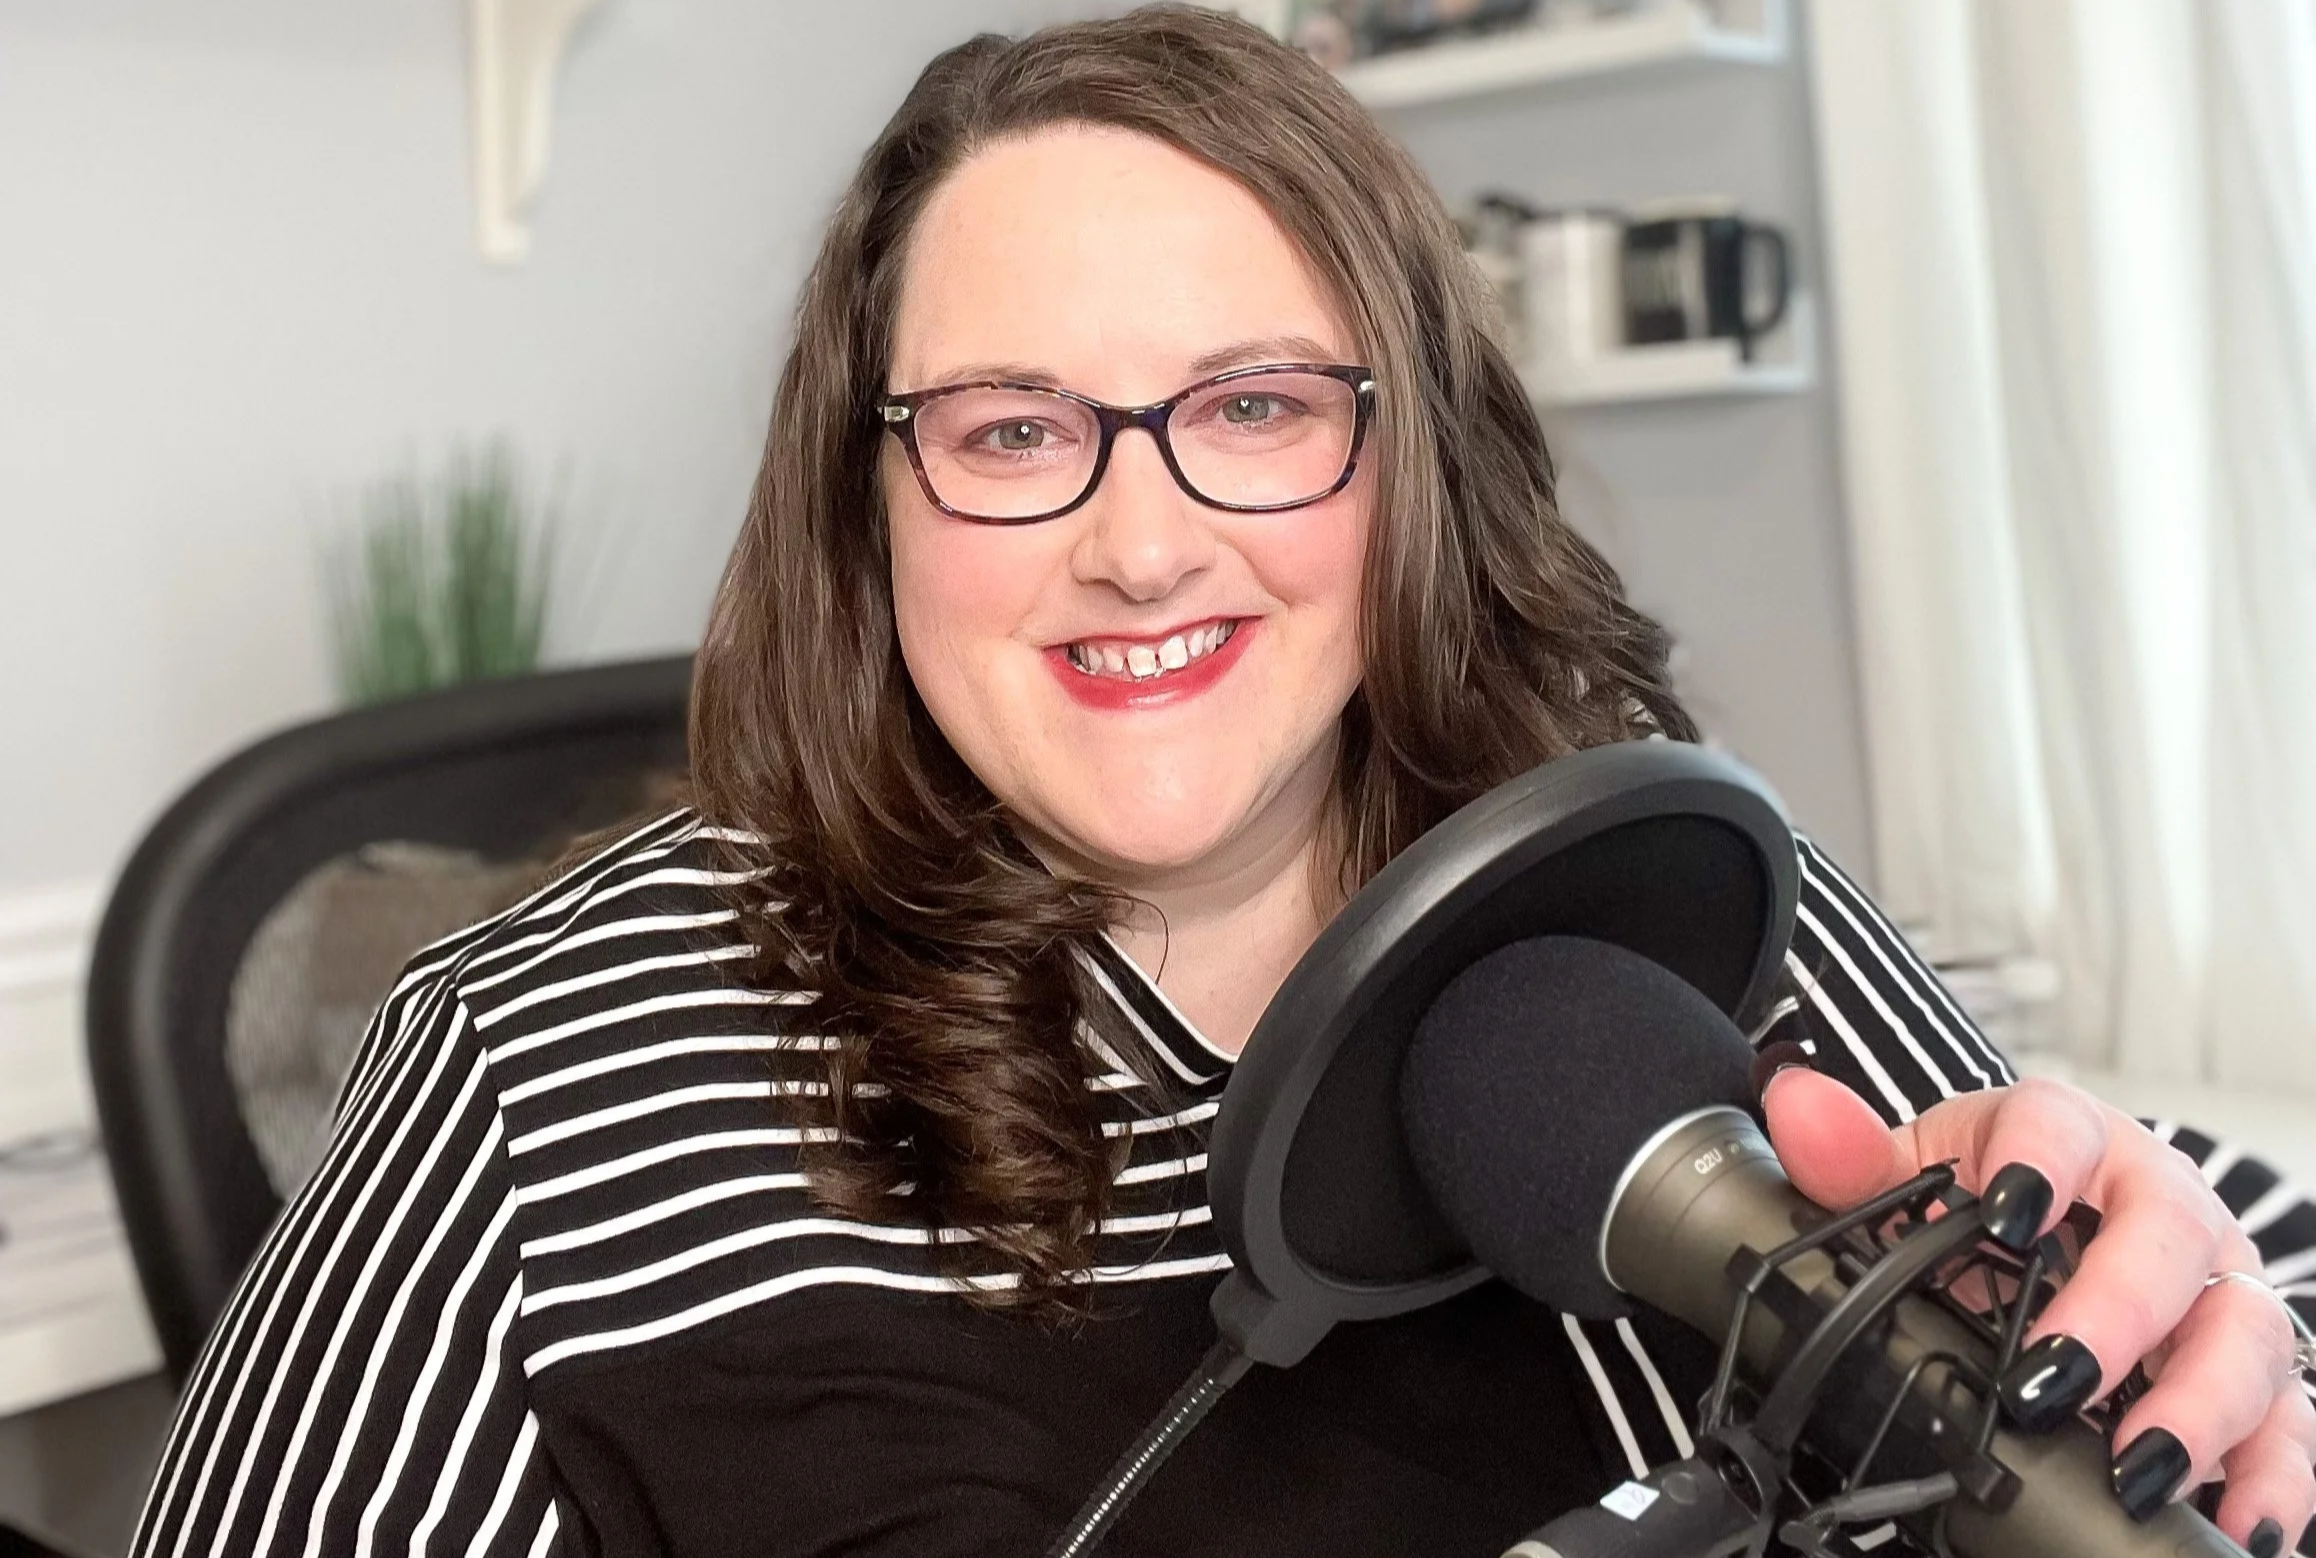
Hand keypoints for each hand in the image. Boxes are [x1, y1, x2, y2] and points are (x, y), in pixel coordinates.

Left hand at [1764, 1068, 2315, 1554]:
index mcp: (2069, 1139)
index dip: (2041, 1160)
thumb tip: (1798, 1107)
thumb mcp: (1912, 1177)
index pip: (2061, 1126)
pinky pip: (2287, 1424)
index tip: (2010, 1209)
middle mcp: (2160, 1206)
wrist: (2034, 1236)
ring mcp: (2214, 1289)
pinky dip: (2271, 1476)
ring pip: (2243, 1333)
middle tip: (2052, 1379)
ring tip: (2135, 1464)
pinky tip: (2236, 1520)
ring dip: (2198, 1406)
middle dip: (2118, 1314)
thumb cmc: (1984, 1202)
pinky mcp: (2250, 1371)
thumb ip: (1851, 1156)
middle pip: (2171, 1240)